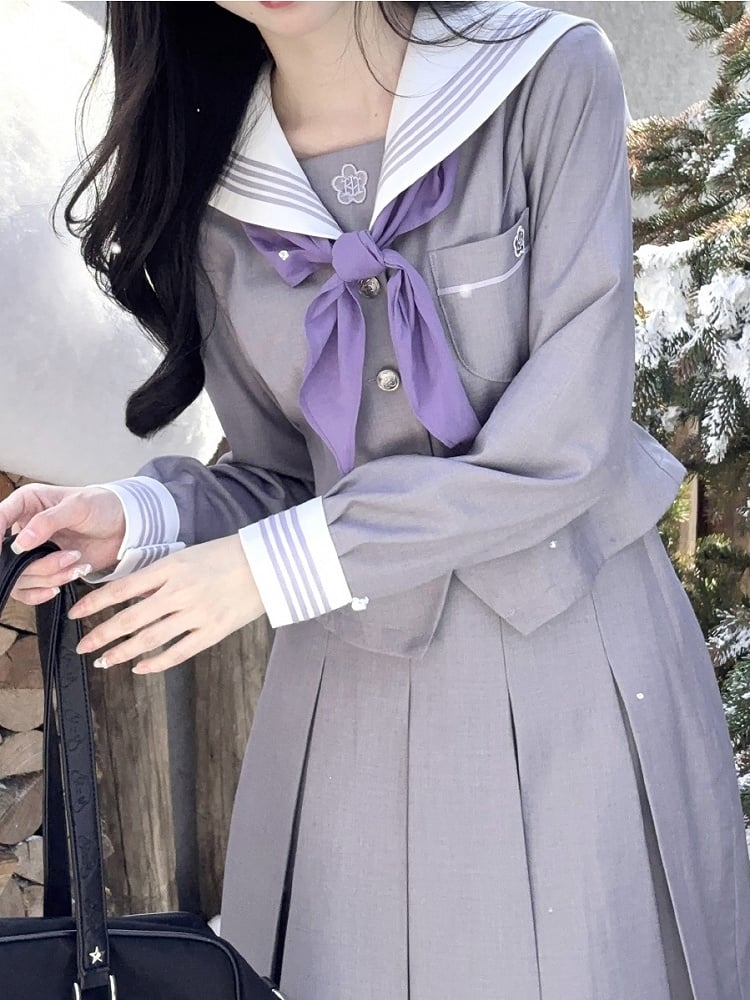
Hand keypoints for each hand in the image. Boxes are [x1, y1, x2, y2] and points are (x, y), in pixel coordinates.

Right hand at [0, 483, 125, 603]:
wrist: (124, 527)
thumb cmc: (102, 506)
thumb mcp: (77, 506)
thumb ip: (47, 521)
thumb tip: (20, 543)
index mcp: (25, 504)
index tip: (5, 554)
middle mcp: (23, 529)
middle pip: (7, 557)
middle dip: (36, 564)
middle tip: (69, 556)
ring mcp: (32, 552)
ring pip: (20, 576)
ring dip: (49, 575)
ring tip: (76, 561)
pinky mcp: (43, 570)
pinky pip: (28, 590)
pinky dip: (43, 591)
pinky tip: (62, 583)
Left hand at [67, 535, 264, 674]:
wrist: (268, 564)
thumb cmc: (227, 555)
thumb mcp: (187, 555)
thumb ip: (160, 574)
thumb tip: (128, 593)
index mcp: (170, 568)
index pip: (122, 588)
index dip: (95, 603)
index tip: (76, 613)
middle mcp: (179, 592)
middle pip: (130, 618)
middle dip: (101, 634)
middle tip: (83, 646)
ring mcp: (196, 614)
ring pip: (149, 639)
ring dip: (123, 652)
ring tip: (105, 660)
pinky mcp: (213, 631)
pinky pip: (178, 652)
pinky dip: (156, 662)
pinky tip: (140, 667)